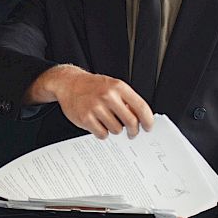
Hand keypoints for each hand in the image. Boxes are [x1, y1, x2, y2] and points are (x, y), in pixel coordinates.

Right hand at [26, 64, 153, 138]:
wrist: (69, 83)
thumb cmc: (93, 86)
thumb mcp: (112, 86)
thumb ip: (126, 100)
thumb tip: (140, 119)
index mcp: (118, 87)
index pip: (141, 107)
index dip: (148, 121)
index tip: (148, 127)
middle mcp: (108, 96)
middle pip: (130, 122)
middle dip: (134, 131)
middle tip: (132, 133)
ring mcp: (96, 107)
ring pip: (116, 130)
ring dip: (115, 130)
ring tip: (109, 123)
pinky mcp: (85, 118)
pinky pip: (102, 134)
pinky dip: (103, 133)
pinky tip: (99, 125)